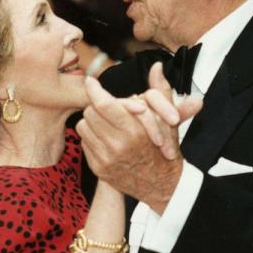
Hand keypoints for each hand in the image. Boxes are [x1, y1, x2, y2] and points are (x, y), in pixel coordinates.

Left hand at [77, 67, 200, 214]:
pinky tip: (106, 138)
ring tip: (107, 122)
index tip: (91, 81)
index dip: (94, 90)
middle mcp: (118, 146)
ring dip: (93, 121)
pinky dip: (92, 137)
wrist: (161, 185)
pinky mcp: (98, 168)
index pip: (104, 105)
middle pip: (90, 112)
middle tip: (106, 105)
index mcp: (135, 132)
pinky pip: (84, 143)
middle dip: (97, 106)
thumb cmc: (164, 149)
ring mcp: (106, 159)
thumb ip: (161, 91)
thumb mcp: (168, 120)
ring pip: (84, 127)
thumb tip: (156, 66)